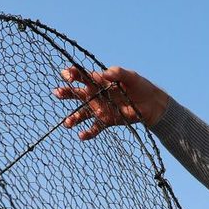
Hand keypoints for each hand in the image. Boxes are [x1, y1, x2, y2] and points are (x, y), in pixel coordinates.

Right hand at [53, 65, 169, 139]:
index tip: (67, 75)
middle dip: (66, 93)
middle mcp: (96, 95)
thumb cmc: (140, 86)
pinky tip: (82, 135)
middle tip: (57, 93)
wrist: (151, 104)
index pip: (83, 77)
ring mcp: (100, 109)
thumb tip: (105, 72)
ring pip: (82, 113)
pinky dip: (88, 133)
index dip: (73, 74)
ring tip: (68, 123)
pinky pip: (94, 128)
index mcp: (100, 81)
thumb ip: (118, 73)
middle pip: (78, 94)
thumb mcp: (130, 77)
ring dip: (74, 118)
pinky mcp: (106, 121)